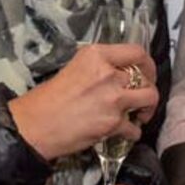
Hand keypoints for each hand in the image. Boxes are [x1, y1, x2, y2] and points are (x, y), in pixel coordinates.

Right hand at [8, 43, 158, 161]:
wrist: (34, 125)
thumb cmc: (47, 98)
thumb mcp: (74, 68)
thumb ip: (99, 68)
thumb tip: (118, 74)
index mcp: (97, 55)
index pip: (137, 52)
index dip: (147, 64)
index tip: (146, 72)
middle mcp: (109, 74)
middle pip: (145, 77)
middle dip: (148, 88)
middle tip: (142, 97)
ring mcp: (114, 99)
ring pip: (149, 99)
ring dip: (148, 109)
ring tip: (140, 115)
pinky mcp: (114, 123)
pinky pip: (136, 128)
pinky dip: (133, 132)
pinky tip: (124, 133)